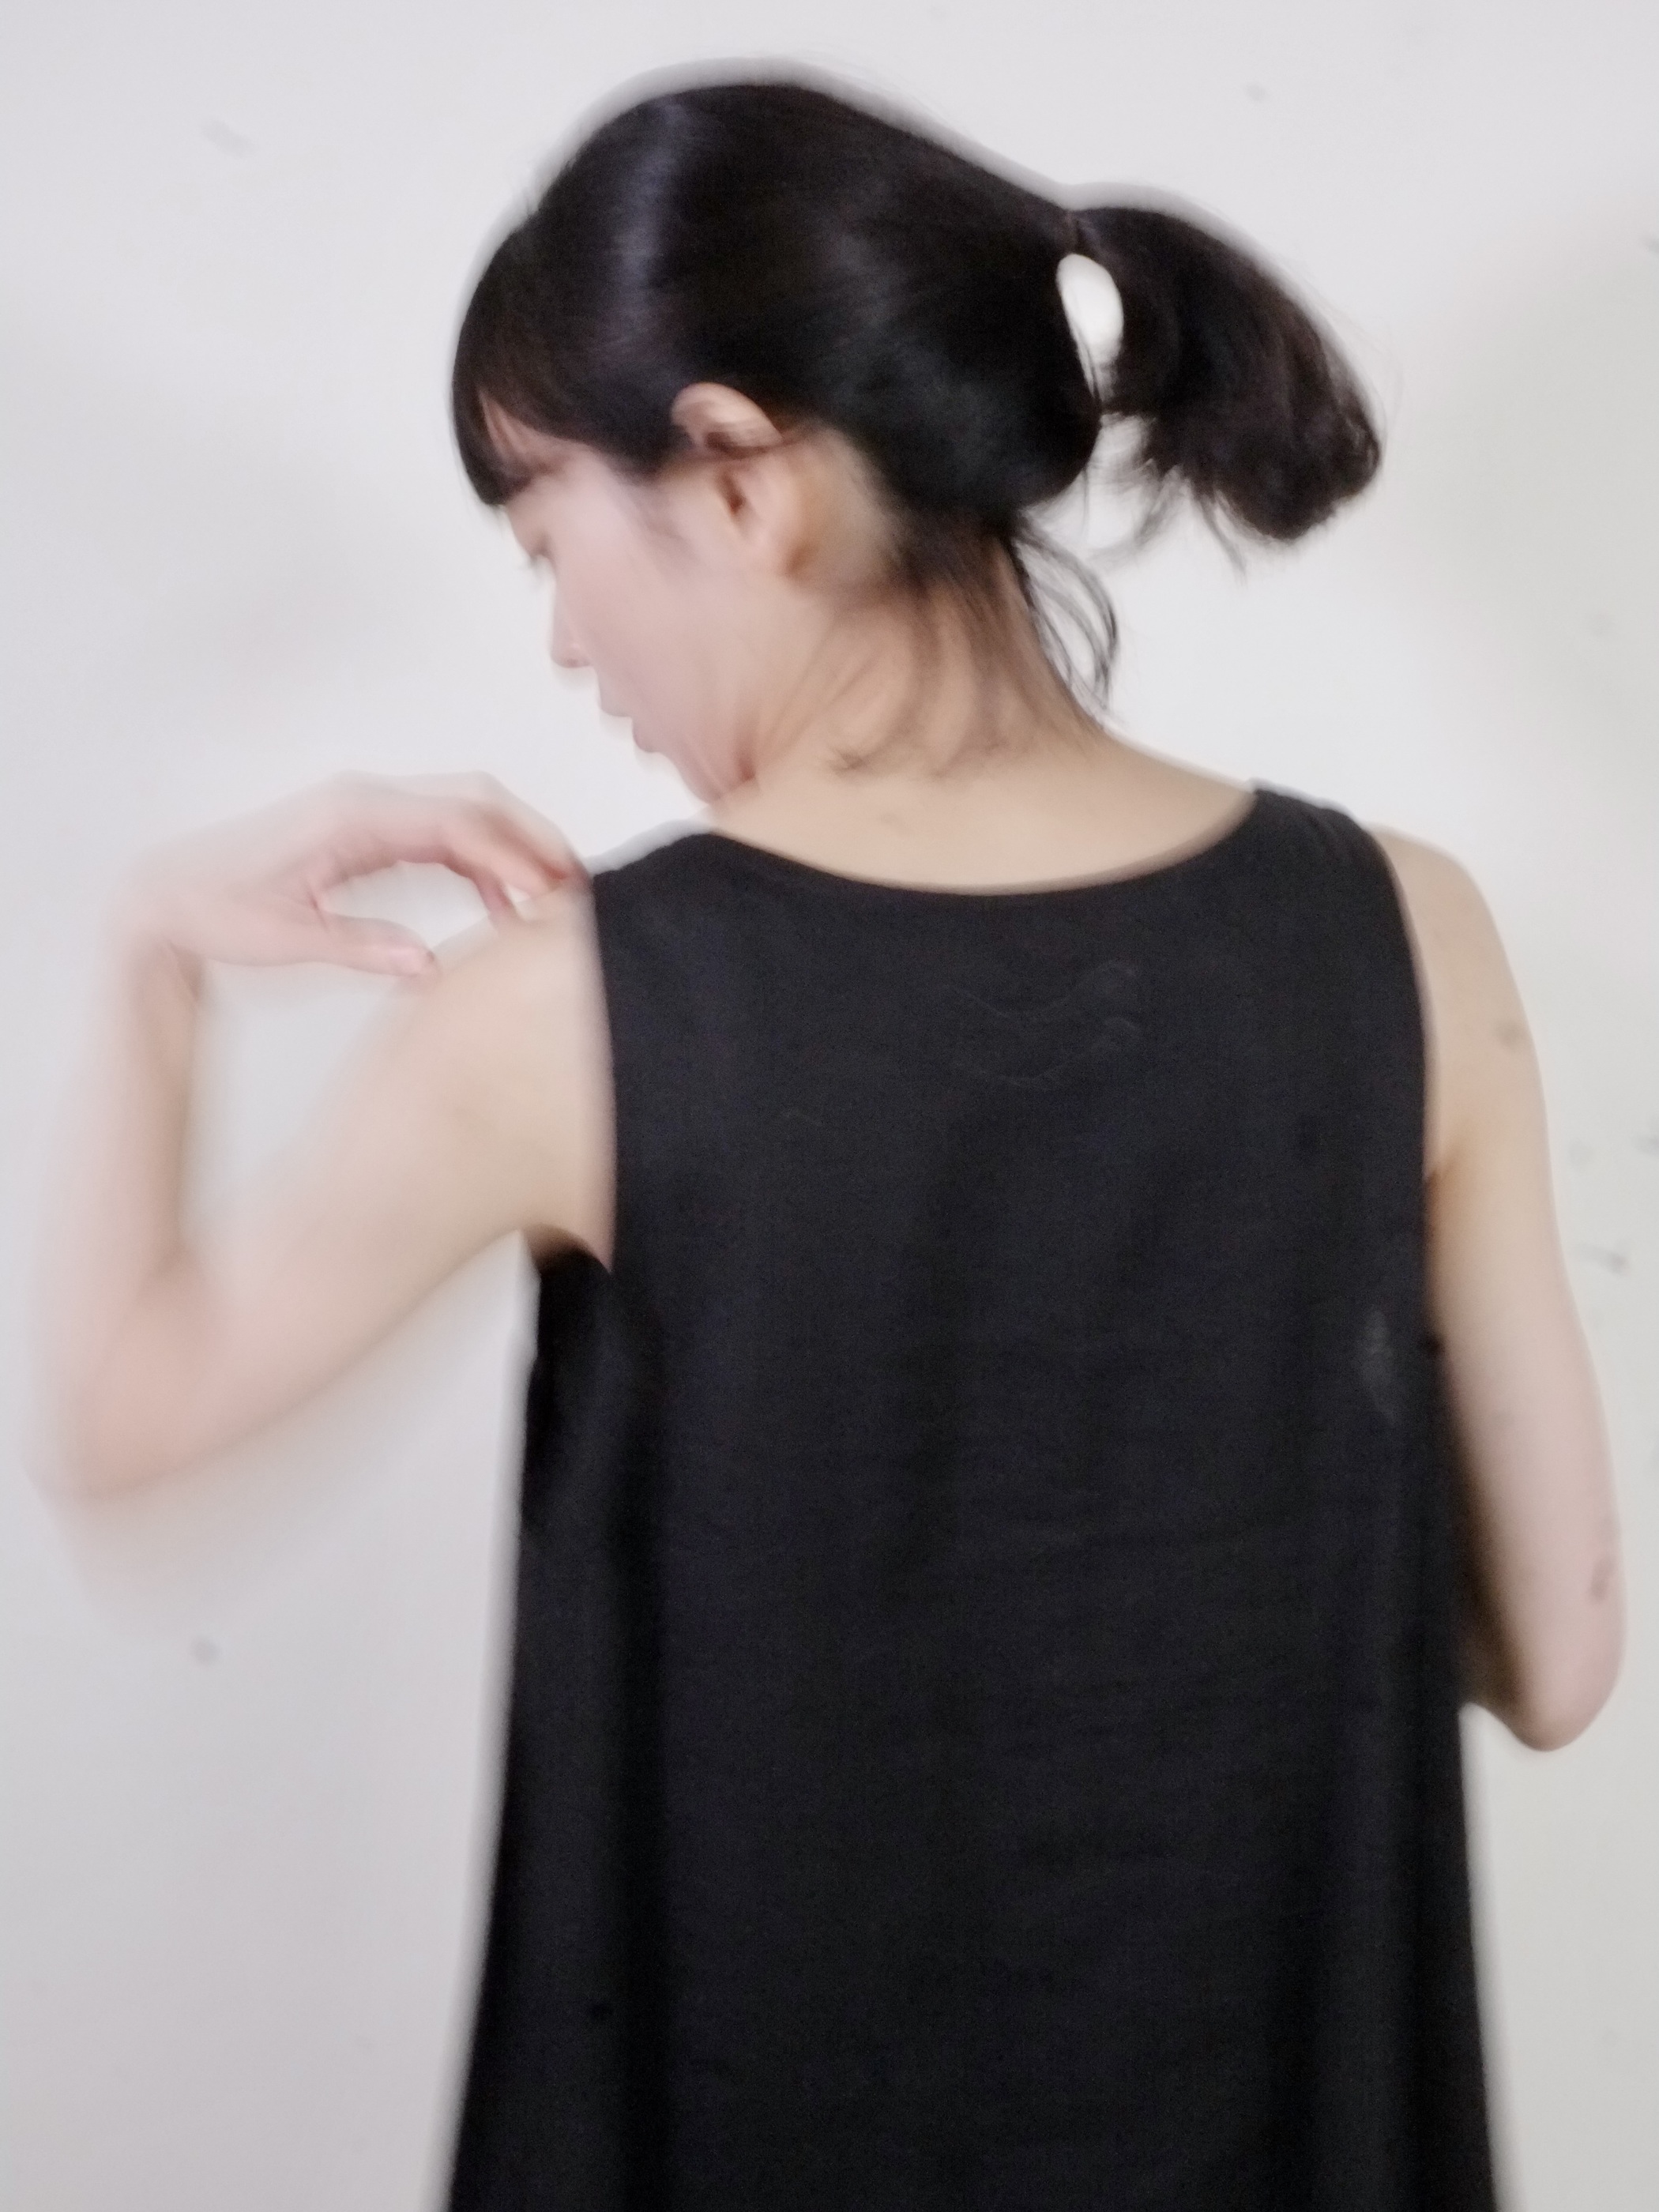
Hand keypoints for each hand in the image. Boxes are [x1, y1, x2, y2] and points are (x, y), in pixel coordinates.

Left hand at [113, 772, 585, 979]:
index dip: (514, 853)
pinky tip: (501, 908)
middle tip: (580, 887)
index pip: (457, 821)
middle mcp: (365, 802)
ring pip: (465, 814)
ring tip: (556, 899)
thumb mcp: (287, 941)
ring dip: (514, 849)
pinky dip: (481, 863)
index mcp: (351, 817)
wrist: (166, 898)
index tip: (553, 891)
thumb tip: (428, 965)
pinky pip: (441, 837)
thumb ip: (361, 948)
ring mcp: (367, 812)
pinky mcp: (365, 833)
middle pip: (476, 800)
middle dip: (533, 838)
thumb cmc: (216, 913)